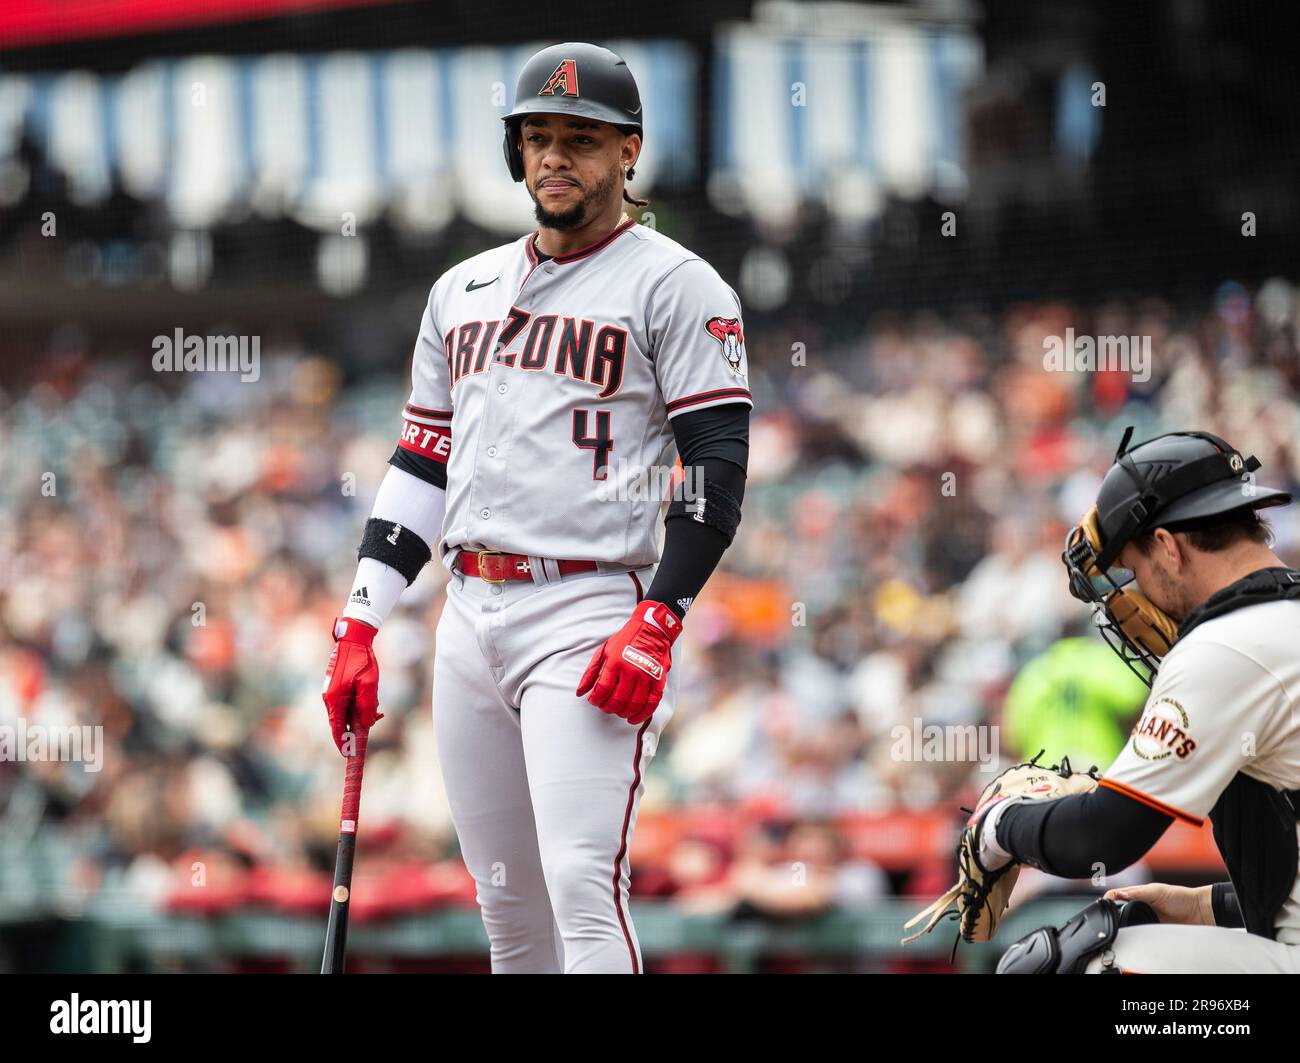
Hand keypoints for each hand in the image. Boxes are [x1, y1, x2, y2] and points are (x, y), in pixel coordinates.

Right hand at [322, 616, 383, 753]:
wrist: (354, 639)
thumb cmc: (361, 660)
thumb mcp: (369, 685)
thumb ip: (368, 706)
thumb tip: (368, 724)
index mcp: (334, 700)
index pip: (337, 729)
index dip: (343, 743)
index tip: (348, 754)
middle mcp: (330, 698)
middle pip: (342, 722)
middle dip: (357, 727)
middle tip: (371, 730)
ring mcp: (333, 692)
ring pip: (347, 712)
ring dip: (360, 715)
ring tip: (377, 712)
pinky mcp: (338, 687)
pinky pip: (348, 702)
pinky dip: (358, 706)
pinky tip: (373, 703)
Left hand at [576, 600, 680, 724]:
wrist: (651, 630)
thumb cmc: (625, 641)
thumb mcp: (604, 651)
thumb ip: (591, 673)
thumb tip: (580, 692)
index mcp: (615, 662)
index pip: (603, 690)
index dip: (596, 700)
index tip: (594, 701)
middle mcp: (631, 671)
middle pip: (617, 700)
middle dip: (608, 708)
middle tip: (605, 707)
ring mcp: (646, 677)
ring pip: (633, 705)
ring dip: (623, 713)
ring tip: (618, 712)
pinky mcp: (658, 681)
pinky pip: (651, 704)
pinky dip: (641, 715)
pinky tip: (633, 718)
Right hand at [1104, 882, 1213, 925]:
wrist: (1199, 913)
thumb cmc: (1180, 897)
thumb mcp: (1156, 891)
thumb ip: (1137, 892)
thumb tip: (1118, 894)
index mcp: (1137, 894)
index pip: (1115, 896)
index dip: (1107, 900)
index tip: (1103, 906)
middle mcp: (1139, 907)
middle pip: (1118, 911)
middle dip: (1112, 914)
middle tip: (1109, 918)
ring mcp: (1145, 919)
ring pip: (1127, 924)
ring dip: (1124, 925)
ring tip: (1120, 926)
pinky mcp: (1153, 931)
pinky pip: (1139, 935)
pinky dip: (1135, 934)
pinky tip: (1134, 933)